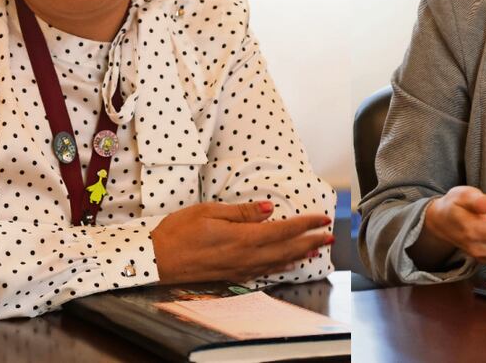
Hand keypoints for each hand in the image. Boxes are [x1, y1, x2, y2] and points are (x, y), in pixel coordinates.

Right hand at [150, 201, 332, 283]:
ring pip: (278, 262)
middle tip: (330, 236)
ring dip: (300, 255)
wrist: (155, 261)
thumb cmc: (177, 232)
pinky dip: (280, 266)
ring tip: (316, 249)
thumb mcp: (208, 211)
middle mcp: (245, 256)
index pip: (283, 230)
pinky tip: (287, 264)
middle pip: (286, 249)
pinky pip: (263, 271)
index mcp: (242, 237)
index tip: (323, 218)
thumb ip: (242, 212)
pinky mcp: (231, 275)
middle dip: (311, 241)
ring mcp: (239, 269)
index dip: (306, 224)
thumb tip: (270, 209)